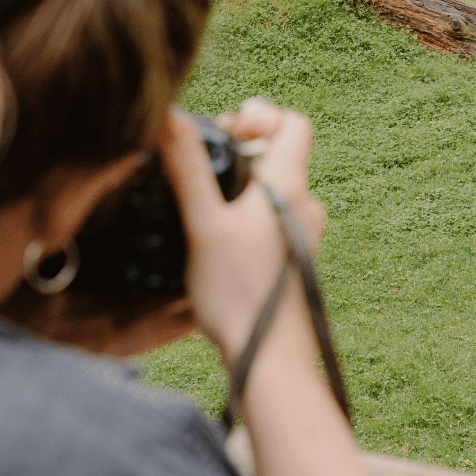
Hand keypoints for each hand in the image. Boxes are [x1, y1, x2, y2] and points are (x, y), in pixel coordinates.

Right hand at [158, 100, 325, 370]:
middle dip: (240, 152)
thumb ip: (188, 168)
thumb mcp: (202, 224)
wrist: (269, 360)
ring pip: (273, 188)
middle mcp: (305, 205)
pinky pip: (272, 218)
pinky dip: (246, 216)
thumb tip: (170, 115)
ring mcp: (304, 233)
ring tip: (205, 212)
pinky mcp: (295, 258)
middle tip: (203, 172)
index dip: (258, 116)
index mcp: (289, 186)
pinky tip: (217, 242)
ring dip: (241, 188)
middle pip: (280, 153)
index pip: (293, 122)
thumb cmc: (237, 293)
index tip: (224, 135)